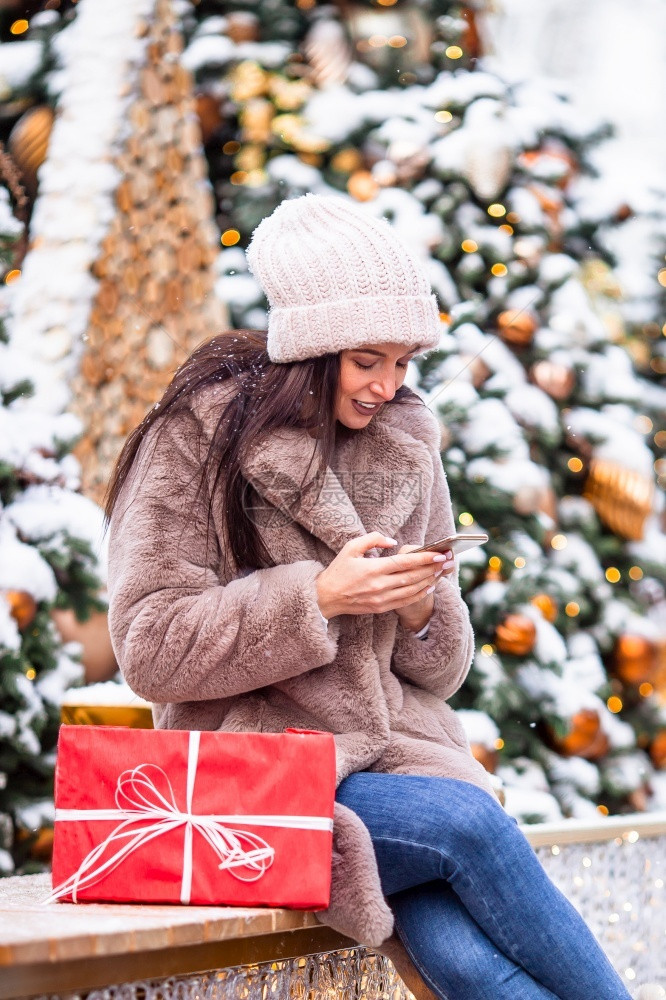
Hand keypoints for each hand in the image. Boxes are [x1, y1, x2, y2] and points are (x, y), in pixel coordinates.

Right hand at [315, 532, 451, 620]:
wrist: (326, 597)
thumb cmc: (338, 570)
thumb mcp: (351, 548)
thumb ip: (372, 539)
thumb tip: (393, 542)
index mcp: (373, 569)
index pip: (405, 563)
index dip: (424, 558)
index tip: (439, 554)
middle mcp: (379, 585)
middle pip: (413, 576)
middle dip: (433, 568)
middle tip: (448, 561)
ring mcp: (381, 599)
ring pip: (412, 590)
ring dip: (430, 581)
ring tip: (442, 572)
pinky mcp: (381, 608)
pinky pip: (405, 601)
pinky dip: (419, 594)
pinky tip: (429, 586)